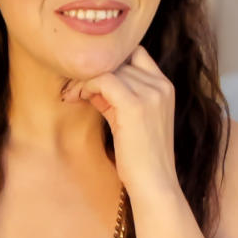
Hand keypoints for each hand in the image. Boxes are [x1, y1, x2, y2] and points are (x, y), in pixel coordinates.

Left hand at [61, 45, 177, 196]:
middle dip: (93, 72)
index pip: (136, 53)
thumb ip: (116, 96)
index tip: (91, 79)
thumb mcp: (131, 118)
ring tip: (72, 95)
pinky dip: (85, 86)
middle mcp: (161, 86)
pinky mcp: (135, 106)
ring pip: (108, 69)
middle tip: (73, 89)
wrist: (154, 184)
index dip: (111, 62)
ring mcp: (151, 94)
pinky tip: (76, 98)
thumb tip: (89, 81)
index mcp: (165, 87)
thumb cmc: (140, 157)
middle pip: (118, 61)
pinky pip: (103, 80)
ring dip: (84, 79)